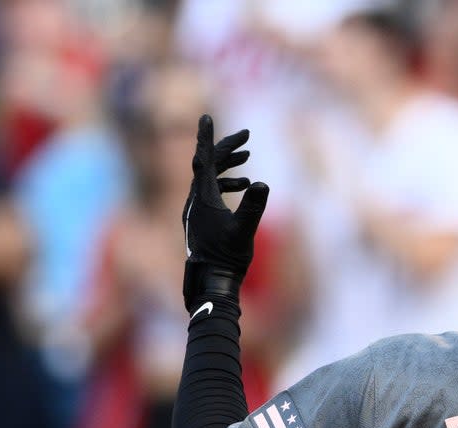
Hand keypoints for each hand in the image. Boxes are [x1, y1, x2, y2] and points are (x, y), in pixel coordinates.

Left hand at [182, 115, 269, 312]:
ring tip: (247, 158)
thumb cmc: (228, 258)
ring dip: (228, 165)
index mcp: (203, 198)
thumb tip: (262, 184)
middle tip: (246, 136)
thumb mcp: (244, 231)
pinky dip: (227, 183)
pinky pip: (212, 190)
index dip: (207, 137)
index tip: (206, 116)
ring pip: (209, 177)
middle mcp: (196, 200)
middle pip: (207, 164)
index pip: (204, 159)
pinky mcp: (202, 218)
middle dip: (227, 149)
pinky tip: (243, 186)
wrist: (212, 281)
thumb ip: (253, 207)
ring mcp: (197, 209)